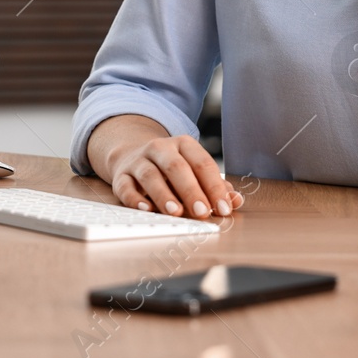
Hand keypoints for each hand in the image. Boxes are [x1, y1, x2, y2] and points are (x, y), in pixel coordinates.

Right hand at [91, 117, 243, 217]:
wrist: (132, 156)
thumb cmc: (171, 169)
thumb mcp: (193, 171)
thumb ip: (215, 186)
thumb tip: (235, 201)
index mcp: (183, 144)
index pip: (202, 163)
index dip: (214, 186)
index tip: (224, 208)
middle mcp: (160, 148)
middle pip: (176, 167)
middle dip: (191, 191)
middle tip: (202, 212)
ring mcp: (138, 161)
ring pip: (150, 175)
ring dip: (163, 194)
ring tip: (175, 212)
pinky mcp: (121, 175)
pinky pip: (125, 186)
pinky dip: (134, 199)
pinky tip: (146, 210)